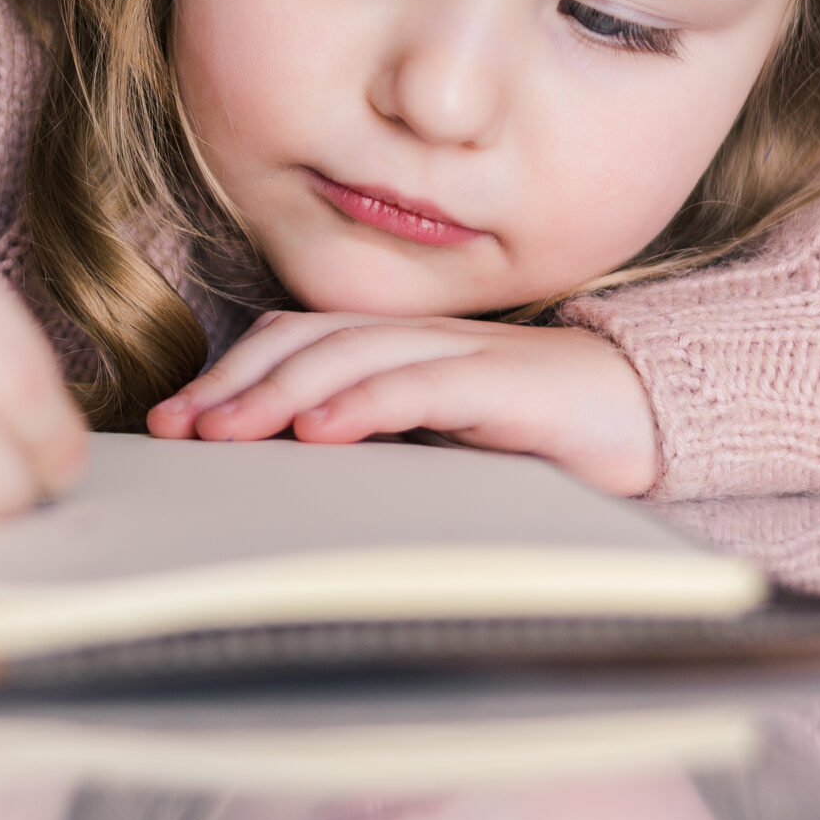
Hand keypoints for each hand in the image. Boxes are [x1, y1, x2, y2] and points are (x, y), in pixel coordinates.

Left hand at [145, 312, 658, 496]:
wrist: (650, 416)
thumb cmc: (539, 437)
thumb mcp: (437, 445)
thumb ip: (374, 446)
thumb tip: (287, 480)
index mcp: (397, 348)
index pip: (294, 340)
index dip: (229, 373)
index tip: (169, 423)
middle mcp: (419, 338)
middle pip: (305, 340)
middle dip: (233, 384)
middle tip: (176, 430)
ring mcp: (463, 353)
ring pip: (350, 355)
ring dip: (280, 392)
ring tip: (225, 431)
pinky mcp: (507, 383)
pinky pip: (425, 384)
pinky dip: (366, 402)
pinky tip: (321, 430)